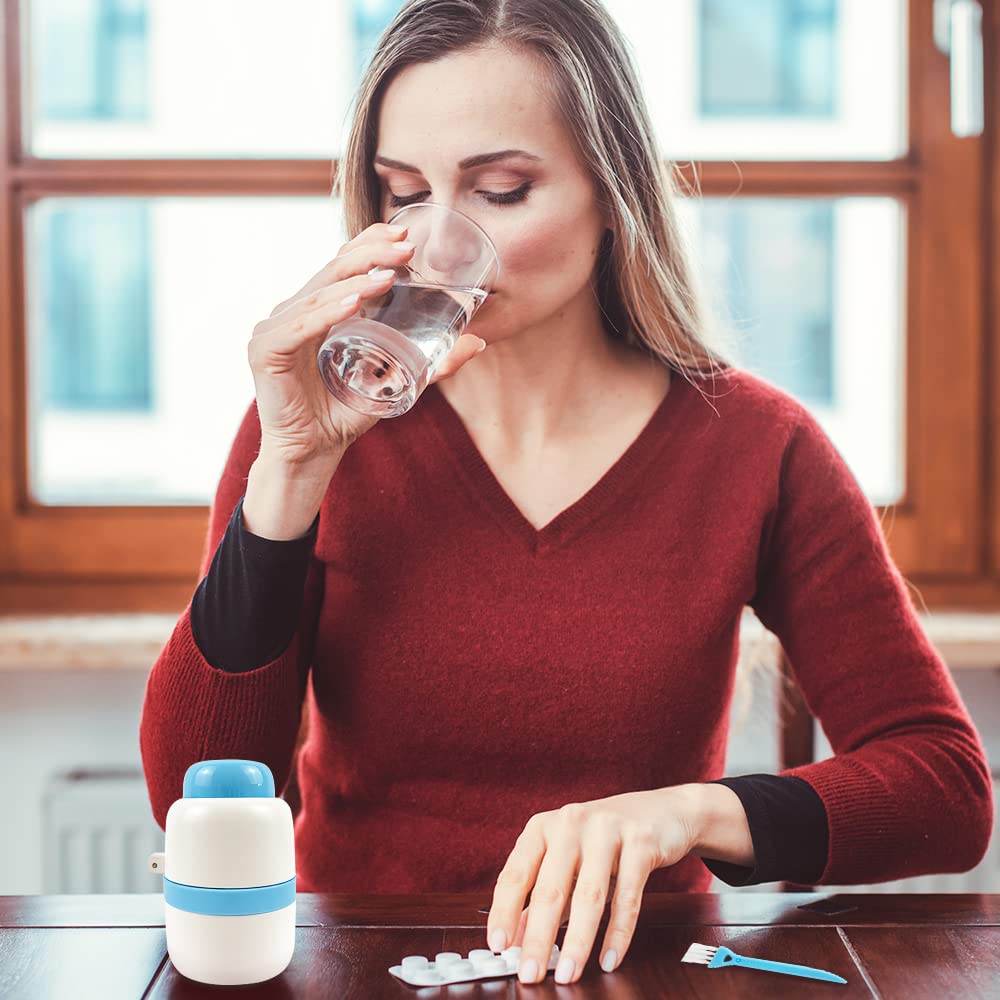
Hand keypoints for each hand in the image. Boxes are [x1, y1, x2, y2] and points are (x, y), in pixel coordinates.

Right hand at [249, 222, 486, 462]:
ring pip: (317, 296)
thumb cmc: (346, 413)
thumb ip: (433, 363)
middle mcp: (294, 312)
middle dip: (371, 255)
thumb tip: (478, 342)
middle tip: (406, 247)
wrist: (314, 452)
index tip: (404, 232)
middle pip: (332, 271)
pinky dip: (325, 314)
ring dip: (354, 283)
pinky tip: (351, 304)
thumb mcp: (398, 381)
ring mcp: (275, 329)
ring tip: (387, 276)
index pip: (342, 264)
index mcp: (318, 310)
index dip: (370, 243)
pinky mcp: (264, 351)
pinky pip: (297, 328)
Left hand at [485, 786, 700, 984]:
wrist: (659, 811)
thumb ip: (541, 895)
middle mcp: (570, 824)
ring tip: (568, 973)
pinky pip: (628, 896)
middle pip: (550, 889)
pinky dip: (618, 933)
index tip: (497, 946)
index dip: (504, 911)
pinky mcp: (640, 842)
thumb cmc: (604, 838)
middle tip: (530, 975)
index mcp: (542, 828)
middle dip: (538, 938)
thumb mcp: (567, 859)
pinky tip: (610, 959)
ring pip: (589, 895)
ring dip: (577, 942)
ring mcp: (606, 830)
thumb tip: (516, 938)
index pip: (515, 874)